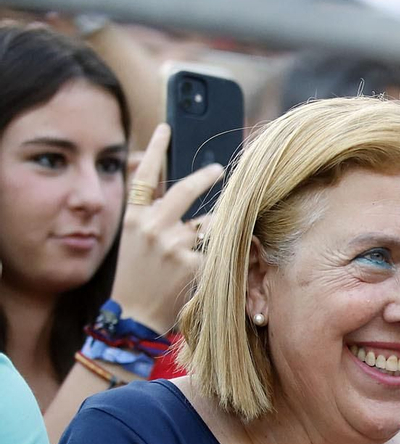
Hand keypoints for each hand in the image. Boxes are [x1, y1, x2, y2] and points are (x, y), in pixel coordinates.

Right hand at [111, 124, 222, 331]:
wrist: (132, 315)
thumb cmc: (136, 278)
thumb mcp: (132, 241)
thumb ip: (149, 215)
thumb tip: (165, 192)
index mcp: (134, 217)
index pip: (144, 176)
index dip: (154, 149)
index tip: (164, 128)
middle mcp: (151, 226)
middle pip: (184, 190)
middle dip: (206, 177)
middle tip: (219, 171)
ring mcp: (172, 244)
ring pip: (208, 224)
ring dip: (219, 228)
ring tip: (219, 236)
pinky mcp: (191, 263)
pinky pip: (216, 251)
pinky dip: (223, 256)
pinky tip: (220, 266)